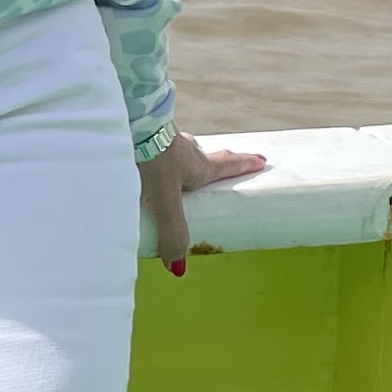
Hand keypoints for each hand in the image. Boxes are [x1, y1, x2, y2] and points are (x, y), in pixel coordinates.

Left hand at [138, 126, 266, 273]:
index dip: (245, 166)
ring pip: (185, 151)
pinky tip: (152, 158)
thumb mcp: (165, 200)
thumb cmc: (153, 159)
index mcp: (199, 167)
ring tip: (191, 163)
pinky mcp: (147, 136)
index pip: (228, 167)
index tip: (262, 161)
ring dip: (192, 156)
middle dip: (225, 161)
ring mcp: (167, 141)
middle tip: (237, 159)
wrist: (129, 122)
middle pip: (211, 157)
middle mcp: (187, 151)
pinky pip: (161, 147)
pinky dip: (164, 154)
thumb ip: (172, 232)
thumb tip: (178, 268)